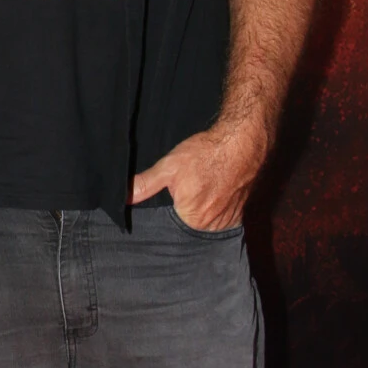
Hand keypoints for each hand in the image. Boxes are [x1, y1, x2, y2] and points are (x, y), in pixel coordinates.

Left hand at [130, 116, 268, 232]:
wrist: (242, 141)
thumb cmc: (206, 153)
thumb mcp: (169, 166)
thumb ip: (146, 184)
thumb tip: (124, 196)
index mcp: (193, 220)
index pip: (173, 222)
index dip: (172, 206)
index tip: (177, 192)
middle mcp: (212, 225)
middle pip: (190, 221)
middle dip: (188, 206)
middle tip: (192, 185)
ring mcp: (229, 219)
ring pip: (207, 217)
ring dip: (205, 206)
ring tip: (204, 185)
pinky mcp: (240, 211)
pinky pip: (223, 214)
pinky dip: (218, 204)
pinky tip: (216, 188)